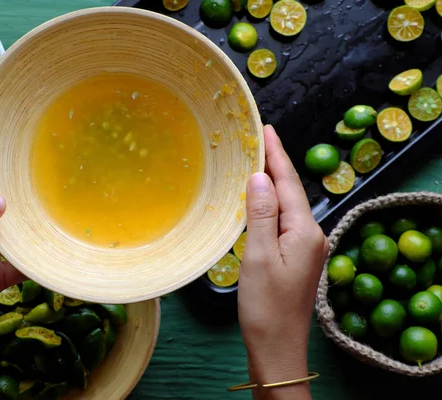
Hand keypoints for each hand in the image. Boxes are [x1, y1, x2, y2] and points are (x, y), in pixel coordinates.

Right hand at [238, 126, 327, 398]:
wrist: (277, 347)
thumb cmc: (265, 306)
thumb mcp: (259, 257)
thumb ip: (261, 214)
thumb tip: (260, 176)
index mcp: (304, 232)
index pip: (289, 183)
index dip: (276, 155)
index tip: (266, 129)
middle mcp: (310, 236)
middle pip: (291, 191)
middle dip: (275, 164)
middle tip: (257, 138)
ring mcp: (304, 248)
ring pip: (286, 206)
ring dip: (272, 183)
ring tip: (255, 161)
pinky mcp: (295, 258)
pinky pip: (282, 221)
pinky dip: (270, 204)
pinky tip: (259, 199)